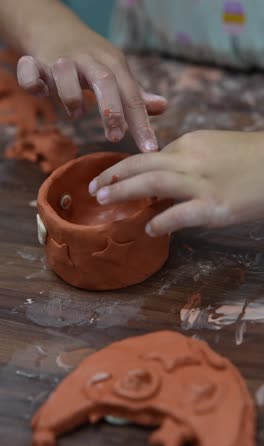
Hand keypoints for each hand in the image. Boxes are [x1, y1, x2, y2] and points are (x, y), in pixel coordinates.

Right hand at [17, 21, 165, 151]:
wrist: (57, 30)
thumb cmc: (93, 62)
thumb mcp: (117, 75)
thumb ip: (135, 96)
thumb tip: (163, 107)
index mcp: (113, 65)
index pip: (132, 96)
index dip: (142, 123)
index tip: (150, 149)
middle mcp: (89, 60)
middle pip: (104, 82)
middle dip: (112, 111)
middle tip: (116, 137)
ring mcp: (62, 60)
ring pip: (65, 73)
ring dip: (72, 98)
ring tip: (78, 114)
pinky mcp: (37, 63)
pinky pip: (30, 71)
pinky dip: (32, 82)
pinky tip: (41, 93)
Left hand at [89, 130, 263, 235]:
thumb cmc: (252, 158)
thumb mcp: (216, 148)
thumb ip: (188, 161)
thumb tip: (164, 182)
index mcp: (191, 143)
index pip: (153, 157)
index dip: (130, 169)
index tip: (115, 179)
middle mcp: (191, 159)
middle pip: (142, 163)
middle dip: (113, 175)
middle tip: (93, 187)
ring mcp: (202, 183)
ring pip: (152, 182)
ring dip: (123, 190)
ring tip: (103, 200)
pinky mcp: (214, 206)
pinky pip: (179, 214)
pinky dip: (160, 221)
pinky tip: (149, 229)